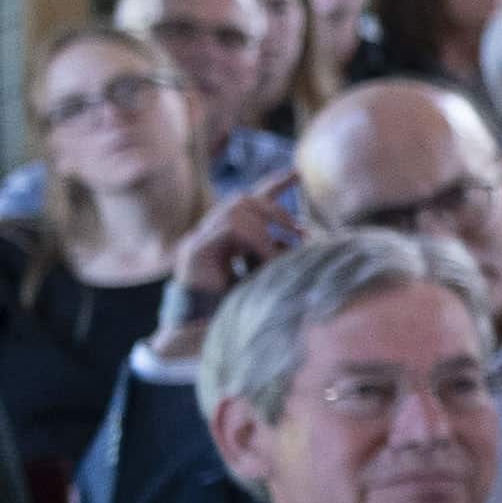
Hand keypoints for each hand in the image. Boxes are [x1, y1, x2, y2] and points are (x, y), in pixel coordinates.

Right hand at [158, 174, 307, 331]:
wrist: (204, 329)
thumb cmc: (237, 303)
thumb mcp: (267, 272)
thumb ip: (279, 253)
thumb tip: (306, 239)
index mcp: (229, 235)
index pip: (251, 200)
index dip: (274, 184)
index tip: (297, 173)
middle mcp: (212, 231)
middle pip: (246, 198)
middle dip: (277, 208)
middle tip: (301, 232)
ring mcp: (199, 238)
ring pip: (238, 207)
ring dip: (268, 226)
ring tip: (283, 251)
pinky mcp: (194, 250)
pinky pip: (229, 228)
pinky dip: (256, 239)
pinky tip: (268, 258)